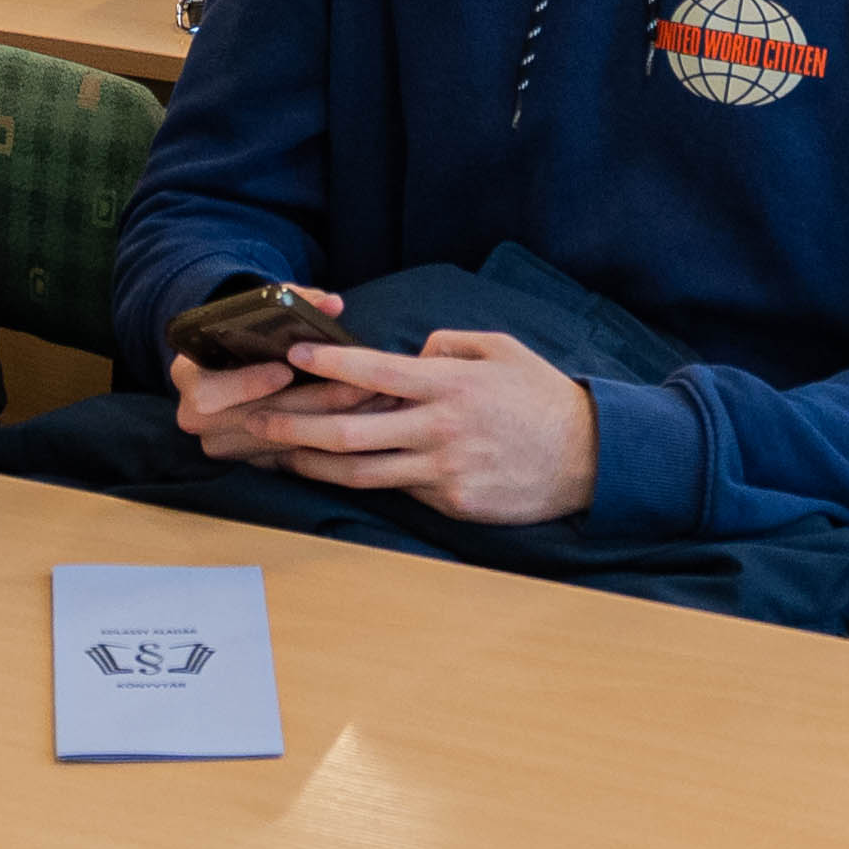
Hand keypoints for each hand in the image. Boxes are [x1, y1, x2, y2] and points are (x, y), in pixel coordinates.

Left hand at [192, 326, 599, 525]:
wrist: (589, 458)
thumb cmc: (541, 397)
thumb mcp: (501, 350)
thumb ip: (450, 345)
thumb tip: (413, 352)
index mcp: (449, 385)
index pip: (375, 372)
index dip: (329, 365)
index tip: (293, 356)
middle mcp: (439, 429)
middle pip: (350, 433)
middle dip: (296, 427)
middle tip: (259, 421)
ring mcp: (443, 471)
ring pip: (362, 473)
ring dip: (314, 464)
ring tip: (281, 456)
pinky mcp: (451, 502)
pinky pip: (400, 489)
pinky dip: (367, 480)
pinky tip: (337, 474)